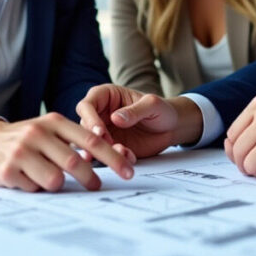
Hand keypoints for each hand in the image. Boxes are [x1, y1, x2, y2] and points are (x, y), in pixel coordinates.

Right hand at [0, 113, 134, 191]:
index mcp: (54, 122)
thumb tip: (114, 158)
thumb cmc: (28, 141)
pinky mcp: (6, 170)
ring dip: (58, 185)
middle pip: (75, 162)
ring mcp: (21, 151)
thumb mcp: (50, 132)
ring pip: (55, 180)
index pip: (91, 140)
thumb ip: (75, 142)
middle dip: (91, 179)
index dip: (113, 157)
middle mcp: (38, 133)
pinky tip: (28, 180)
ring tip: (49, 180)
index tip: (128, 172)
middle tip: (97, 187)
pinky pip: (34, 189)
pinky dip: (36, 189)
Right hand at [76, 84, 202, 158]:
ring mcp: (104, 132)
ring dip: (102, 152)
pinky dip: (116, 159)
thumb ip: (135, 111)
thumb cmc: (161, 109)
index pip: (87, 105)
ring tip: (119, 154)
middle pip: (84, 127)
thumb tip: (115, 118)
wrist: (171, 128)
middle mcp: (100, 114)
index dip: (90, 118)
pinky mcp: (111, 148)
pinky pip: (107, 157)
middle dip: (94, 139)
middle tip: (107, 146)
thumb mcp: (152, 105)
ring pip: (93, 144)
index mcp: (105, 96)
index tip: (99, 132)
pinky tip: (129, 157)